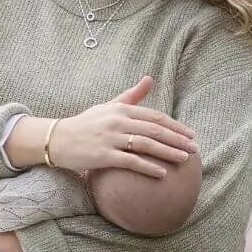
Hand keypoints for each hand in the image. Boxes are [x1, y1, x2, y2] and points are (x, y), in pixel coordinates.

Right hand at [48, 76, 197, 177]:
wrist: (56, 139)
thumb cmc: (84, 124)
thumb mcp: (107, 107)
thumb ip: (130, 96)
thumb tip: (150, 78)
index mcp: (121, 109)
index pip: (155, 117)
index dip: (176, 126)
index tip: (191, 135)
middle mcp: (117, 122)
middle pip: (155, 130)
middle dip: (178, 140)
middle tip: (195, 149)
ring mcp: (110, 138)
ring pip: (146, 144)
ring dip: (168, 152)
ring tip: (184, 159)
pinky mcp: (102, 155)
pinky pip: (130, 161)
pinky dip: (148, 167)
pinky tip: (162, 174)